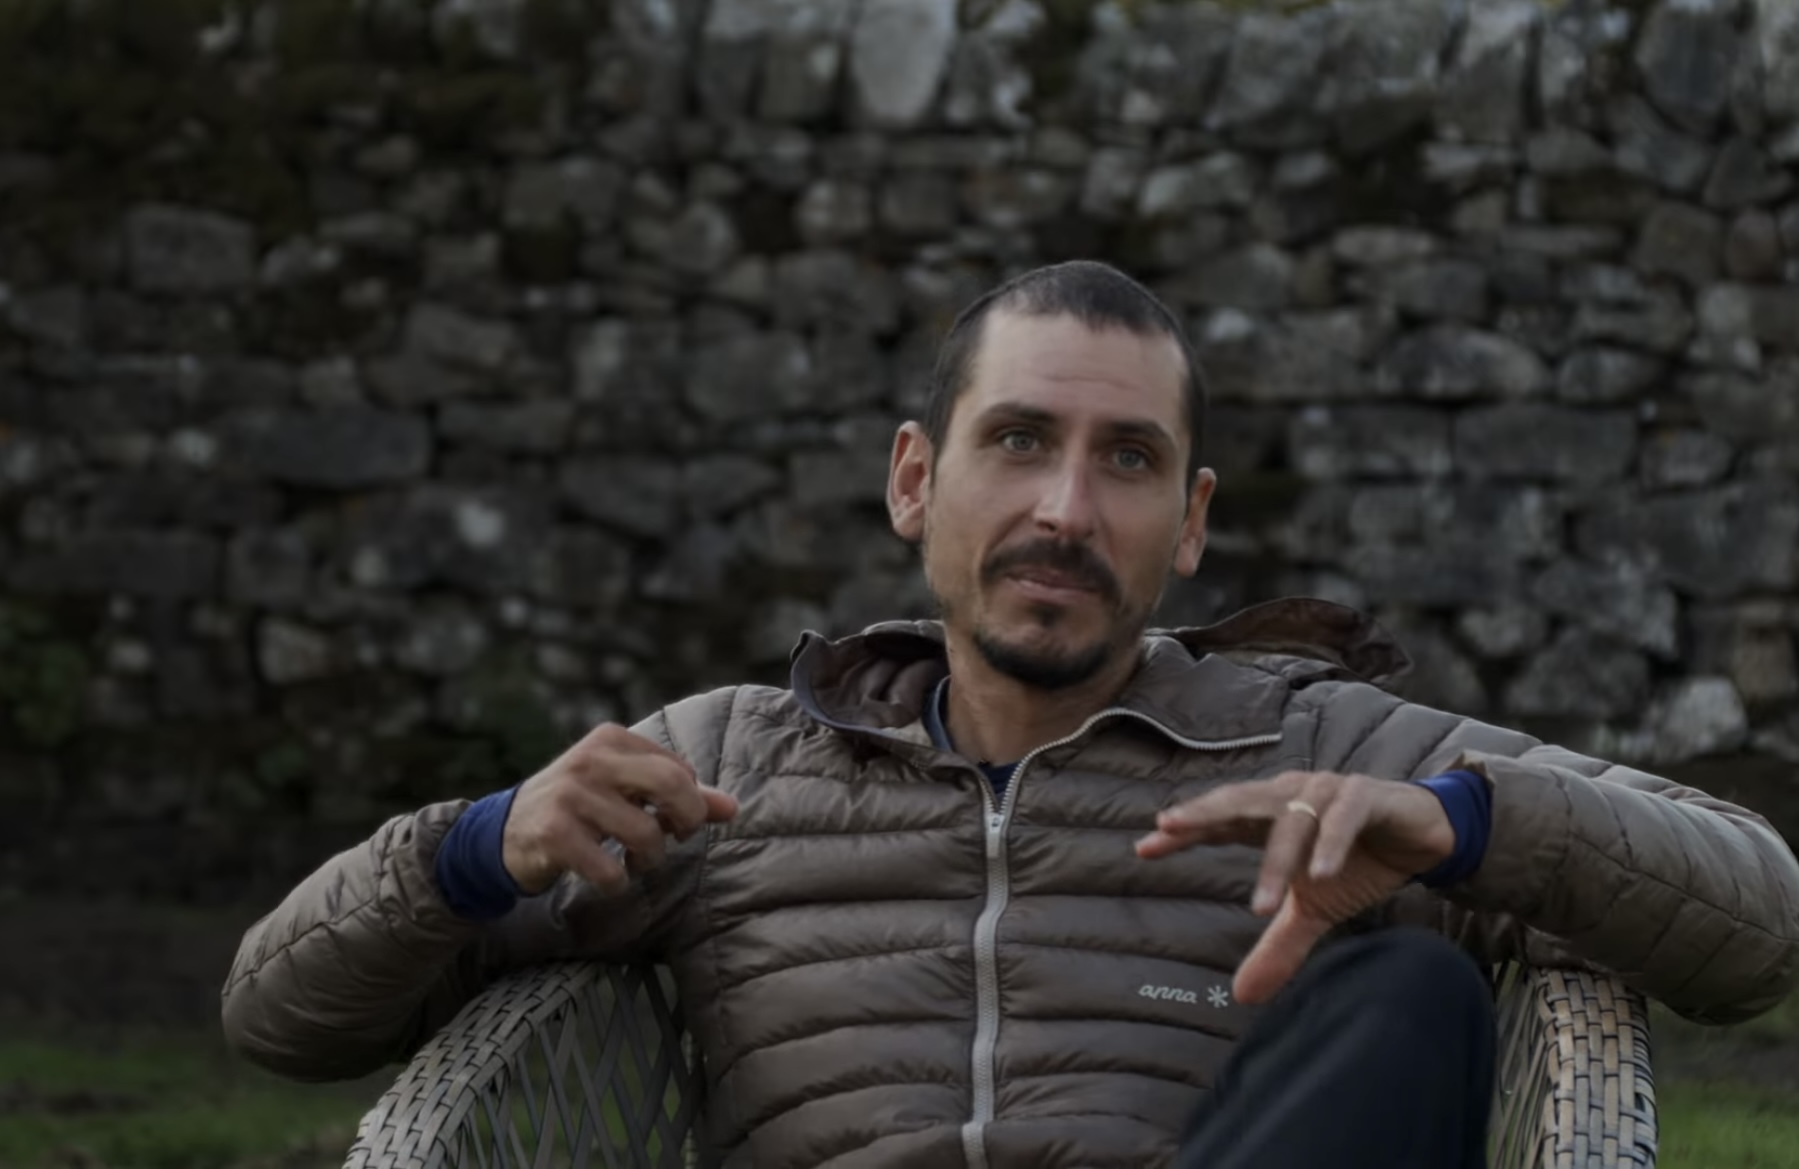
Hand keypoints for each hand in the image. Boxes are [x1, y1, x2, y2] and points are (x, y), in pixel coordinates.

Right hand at [501, 722, 738, 894]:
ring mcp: (570, 795)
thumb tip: (733, 808)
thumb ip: (679, 796)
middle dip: (687, 821)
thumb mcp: (625, 791)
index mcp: (612, 739)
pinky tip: (606, 875)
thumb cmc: (579, 809)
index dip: (691, 803)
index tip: (674, 821)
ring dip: (649, 860)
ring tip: (633, 861)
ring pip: (646, 835)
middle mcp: (591, 760)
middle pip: (672, 785)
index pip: (679, 769)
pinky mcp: (554, 834)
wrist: (504, 834)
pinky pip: (611, 871)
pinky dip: (617, 883)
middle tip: (675, 839)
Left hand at [1134, 770, 1455, 1004]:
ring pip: (1292, 820)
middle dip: (1204, 813)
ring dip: (1277, 863)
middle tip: (1169, 827)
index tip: (1143, 849)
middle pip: (1240, 802)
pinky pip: (1344, 816)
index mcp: (1270, 816)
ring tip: (1262, 905)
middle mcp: (1292, 795)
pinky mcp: (1368, 795)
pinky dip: (1331, 844)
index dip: (1184, 832)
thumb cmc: (1357, 861)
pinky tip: (1319, 874)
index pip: (1218, 821)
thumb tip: (1243, 997)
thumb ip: (1277, 944)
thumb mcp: (1313, 909)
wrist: (1424, 837)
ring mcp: (1329, 790)